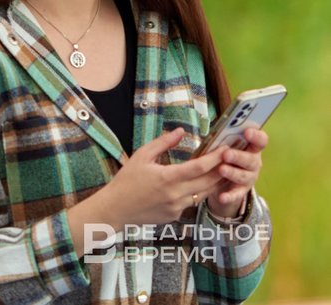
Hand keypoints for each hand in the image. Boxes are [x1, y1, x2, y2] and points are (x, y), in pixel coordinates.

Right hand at [95, 128, 225, 227]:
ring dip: (216, 183)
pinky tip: (201, 184)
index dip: (216, 158)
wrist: (115, 209)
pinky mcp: (175, 216)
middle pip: (209, 182)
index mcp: (167, 177)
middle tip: (232, 159)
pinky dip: (199, 192)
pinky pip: (192, 202)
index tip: (226, 149)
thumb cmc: (126, 180)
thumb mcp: (141, 156)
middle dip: (222, 170)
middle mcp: (176, 194)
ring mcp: (177, 207)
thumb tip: (181, 131)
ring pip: (204, 194)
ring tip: (224, 171)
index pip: (200, 167)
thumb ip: (163, 143)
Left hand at [205, 127, 267, 218]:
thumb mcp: (223, 145)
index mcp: (251, 148)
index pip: (260, 141)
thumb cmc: (223, 155)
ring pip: (244, 176)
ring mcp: (249, 177)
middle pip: (251, 160)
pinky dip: (230, 196)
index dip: (256, 136)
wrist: (223, 180)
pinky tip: (222, 197)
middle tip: (226, 154)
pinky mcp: (241, 191)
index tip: (247, 132)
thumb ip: (222, 140)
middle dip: (239, 156)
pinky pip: (236, 194)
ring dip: (233, 173)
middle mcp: (254, 162)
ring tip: (221, 170)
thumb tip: (208, 132)